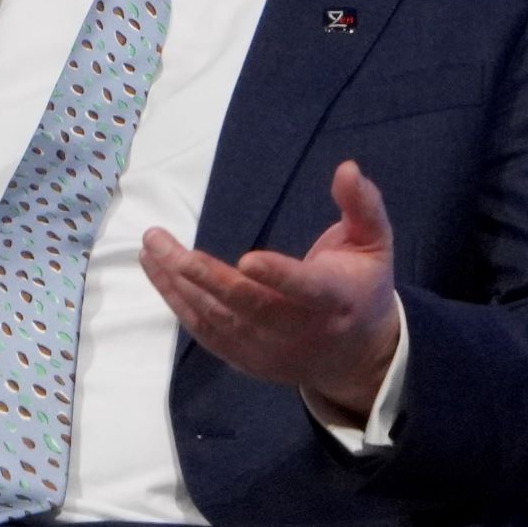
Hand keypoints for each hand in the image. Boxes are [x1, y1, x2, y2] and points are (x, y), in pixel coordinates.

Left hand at [139, 159, 400, 425]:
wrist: (356, 357)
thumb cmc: (361, 286)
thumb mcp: (375, 243)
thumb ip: (362, 205)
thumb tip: (347, 167)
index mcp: (335, 299)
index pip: (306, 289)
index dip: (278, 276)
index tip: (246, 259)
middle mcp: (299, 330)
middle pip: (247, 306)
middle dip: (203, 276)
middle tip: (162, 243)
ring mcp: (268, 350)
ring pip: (218, 319)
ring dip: (178, 284)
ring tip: (151, 248)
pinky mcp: (245, 359)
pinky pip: (205, 332)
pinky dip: (177, 303)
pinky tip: (157, 273)